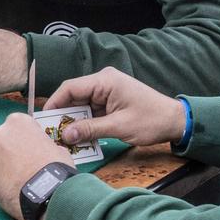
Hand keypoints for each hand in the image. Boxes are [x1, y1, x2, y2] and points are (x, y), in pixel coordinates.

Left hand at [0, 113, 74, 219]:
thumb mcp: (57, 148)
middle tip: (25, 164)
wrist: (45, 194)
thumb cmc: (55, 167)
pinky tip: (13, 190)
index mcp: (16, 122)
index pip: (19, 125)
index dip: (27, 138)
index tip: (33, 148)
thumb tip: (42, 152)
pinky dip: (0, 182)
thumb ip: (43, 145)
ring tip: (20, 180)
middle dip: (11, 150)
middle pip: (3, 140)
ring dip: (4, 167)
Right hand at [46, 68, 183, 147]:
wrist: (175, 121)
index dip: (55, 103)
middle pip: (73, 97)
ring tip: (62, 139)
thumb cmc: (150, 120)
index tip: (44, 120)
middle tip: (50, 133)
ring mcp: (107, 92)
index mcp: (105, 81)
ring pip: (81, 106)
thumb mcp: (119, 127)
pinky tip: (78, 138)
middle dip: (63, 115)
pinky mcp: (110, 102)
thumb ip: (90, 129)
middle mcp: (103, 82)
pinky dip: (85, 124)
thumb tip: (65, 135)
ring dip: (74, 122)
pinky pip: (91, 112)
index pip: (70, 88)